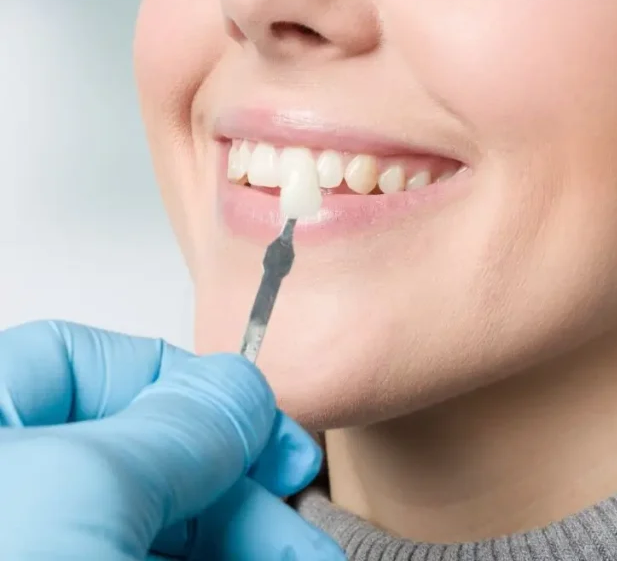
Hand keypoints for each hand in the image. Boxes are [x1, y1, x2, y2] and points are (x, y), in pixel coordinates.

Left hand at [0, 320, 343, 558]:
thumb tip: (238, 389)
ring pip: (150, 522)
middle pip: (132, 450)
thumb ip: (174, 428)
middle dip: (231, 476)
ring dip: (242, 533)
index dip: (179, 379)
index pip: (79, 359)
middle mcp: (8, 491)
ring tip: (303, 556)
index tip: (255, 420)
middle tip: (294, 506)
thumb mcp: (89, 492)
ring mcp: (34, 549)